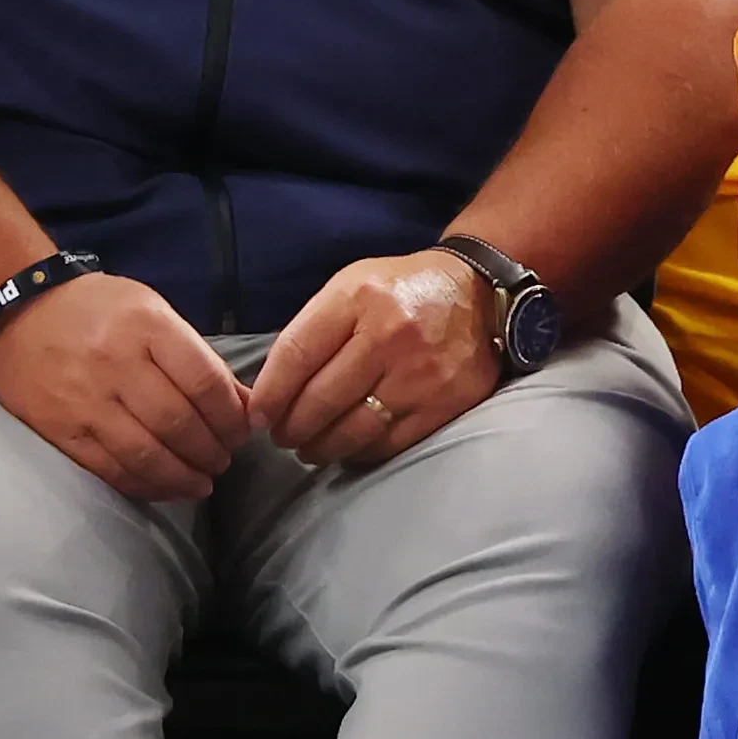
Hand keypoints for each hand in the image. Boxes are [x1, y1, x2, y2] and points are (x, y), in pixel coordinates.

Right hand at [0, 272, 253, 502]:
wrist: (17, 313)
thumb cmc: (98, 309)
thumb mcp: (154, 312)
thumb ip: (197, 356)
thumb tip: (243, 402)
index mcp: (147, 328)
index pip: (204, 382)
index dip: (231, 416)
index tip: (243, 430)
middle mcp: (117, 364)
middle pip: (177, 423)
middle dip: (211, 450)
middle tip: (225, 460)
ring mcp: (85, 401)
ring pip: (145, 453)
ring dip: (182, 477)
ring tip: (202, 483)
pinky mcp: (60, 430)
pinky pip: (109, 468)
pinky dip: (144, 484)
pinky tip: (165, 487)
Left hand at [246, 250, 500, 467]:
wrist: (478, 293)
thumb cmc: (400, 292)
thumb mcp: (352, 287)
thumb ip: (313, 330)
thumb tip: (271, 391)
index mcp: (359, 297)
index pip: (297, 355)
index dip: (270, 394)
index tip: (259, 416)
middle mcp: (390, 333)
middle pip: (320, 400)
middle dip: (290, 427)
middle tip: (283, 436)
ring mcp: (422, 372)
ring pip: (351, 431)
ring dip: (320, 447)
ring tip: (310, 447)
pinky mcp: (446, 402)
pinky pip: (387, 443)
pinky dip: (359, 451)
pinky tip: (349, 445)